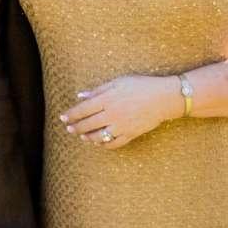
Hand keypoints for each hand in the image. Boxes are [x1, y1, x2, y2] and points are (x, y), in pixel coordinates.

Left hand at [60, 74, 180, 151]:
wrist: (163, 98)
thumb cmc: (141, 85)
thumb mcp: (118, 82)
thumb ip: (99, 90)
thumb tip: (80, 96)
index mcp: (107, 99)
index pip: (83, 109)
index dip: (71, 115)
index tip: (63, 118)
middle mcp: (112, 114)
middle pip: (88, 124)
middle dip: (76, 127)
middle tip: (69, 129)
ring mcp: (121, 126)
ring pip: (99, 136)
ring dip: (88, 137)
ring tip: (82, 137)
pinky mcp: (131, 134)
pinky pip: (114, 143)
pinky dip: (104, 145)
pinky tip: (99, 142)